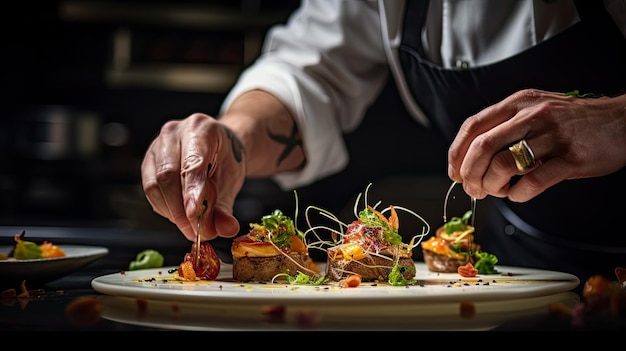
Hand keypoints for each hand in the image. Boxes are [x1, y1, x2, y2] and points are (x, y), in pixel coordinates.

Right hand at [141, 113, 245, 240]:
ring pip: (154, 185)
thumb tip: (225, 229)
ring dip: (172, 212)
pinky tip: (181, 213)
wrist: (219, 146)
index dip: (191, 192)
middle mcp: (173, 133)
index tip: (194, 216)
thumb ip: (226, 207)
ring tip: (191, 224)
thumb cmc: (225, 159)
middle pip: (167, 175)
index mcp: (200, 128)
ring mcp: (156, 146)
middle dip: (180, 209)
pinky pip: (150, 191)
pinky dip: (165, 208)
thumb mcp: (232, 180)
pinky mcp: (147, 162)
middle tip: (195, 231)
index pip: (192, 163)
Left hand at [447, 89, 625, 201]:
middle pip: (482, 146)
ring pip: (504, 164)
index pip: (473, 126)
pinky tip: (519, 194)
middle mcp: (532, 115)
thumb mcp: (535, 111)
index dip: (456, 153)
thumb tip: (469, 159)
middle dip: (470, 173)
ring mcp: (553, 135)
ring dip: (492, 185)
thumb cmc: (573, 122)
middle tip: (472, 189)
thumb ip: (505, 128)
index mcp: (518, 103)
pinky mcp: (572, 157)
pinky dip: (519, 194)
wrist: (623, 121)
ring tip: (497, 191)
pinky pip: (534, 181)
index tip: (454, 173)